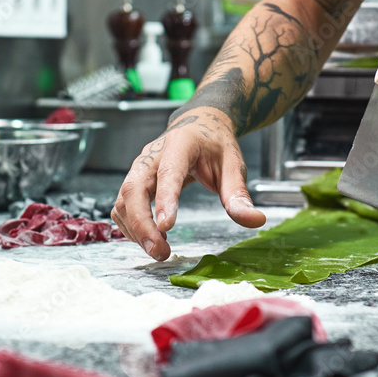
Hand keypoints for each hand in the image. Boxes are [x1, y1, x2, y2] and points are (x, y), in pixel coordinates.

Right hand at [111, 107, 266, 260]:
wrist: (200, 126)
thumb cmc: (215, 145)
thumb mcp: (233, 165)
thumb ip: (239, 194)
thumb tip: (255, 221)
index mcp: (179, 145)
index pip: (168, 173)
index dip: (164, 200)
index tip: (167, 227)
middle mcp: (151, 155)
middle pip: (133, 188)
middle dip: (142, 223)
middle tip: (159, 251)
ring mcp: (139, 167)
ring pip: (123, 199)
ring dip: (136, 229)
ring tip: (159, 251)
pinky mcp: (134, 181)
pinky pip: (122, 206)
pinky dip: (130, 226)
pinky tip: (150, 239)